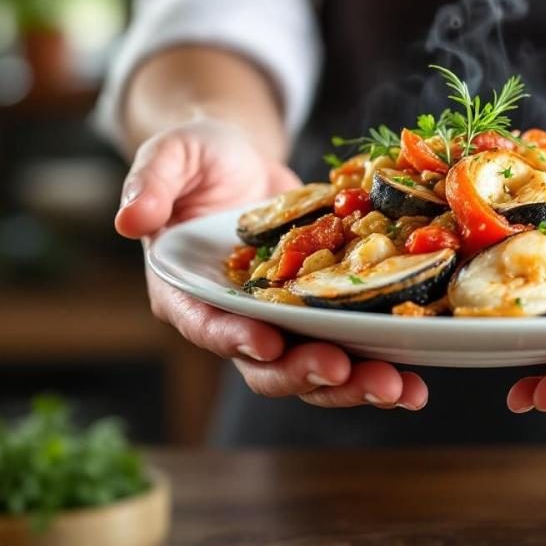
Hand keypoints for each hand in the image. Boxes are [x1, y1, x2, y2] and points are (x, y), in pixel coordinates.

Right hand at [115, 118, 427, 409]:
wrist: (242, 158)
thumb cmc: (199, 156)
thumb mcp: (171, 155)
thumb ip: (150, 184)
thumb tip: (129, 218)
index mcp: (188, 294)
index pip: (208, 326)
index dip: (235, 339)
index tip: (268, 342)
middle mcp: (233, 321)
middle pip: (267, 366)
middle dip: (309, 374)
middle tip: (351, 372)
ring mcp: (279, 323)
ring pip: (314, 369)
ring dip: (355, 385)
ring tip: (400, 390)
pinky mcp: (320, 316)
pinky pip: (349, 348)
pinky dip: (381, 364)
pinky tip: (416, 381)